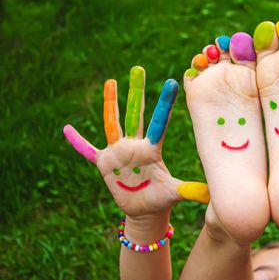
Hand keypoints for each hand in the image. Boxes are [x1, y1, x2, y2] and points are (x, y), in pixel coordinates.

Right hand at [63, 66, 208, 217]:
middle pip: (135, 113)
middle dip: (136, 91)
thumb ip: (190, 191)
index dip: (165, 104)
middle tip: (138, 68)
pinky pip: (88, 150)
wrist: (145, 210)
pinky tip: (66, 129)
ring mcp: (119, 152)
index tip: (173, 83)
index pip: (160, 122)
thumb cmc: (161, 198)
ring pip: (113, 123)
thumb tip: (211, 194)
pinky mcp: (104, 163)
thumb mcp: (174, 193)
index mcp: (152, 149)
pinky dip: (77, 141)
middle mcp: (135, 145)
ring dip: (110, 104)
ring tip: (110, 81)